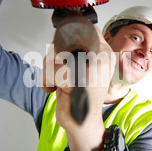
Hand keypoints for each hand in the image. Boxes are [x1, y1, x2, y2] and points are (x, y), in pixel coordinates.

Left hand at [41, 25, 115, 150]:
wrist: (84, 122)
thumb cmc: (81, 96)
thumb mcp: (85, 68)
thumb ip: (77, 49)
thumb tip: (59, 33)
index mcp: (104, 52)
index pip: (84, 28)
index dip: (67, 35)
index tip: (62, 51)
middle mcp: (100, 57)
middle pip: (63, 40)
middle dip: (52, 57)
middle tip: (58, 72)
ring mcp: (90, 67)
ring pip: (53, 56)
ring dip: (49, 72)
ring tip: (59, 83)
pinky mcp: (76, 78)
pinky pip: (50, 72)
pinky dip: (47, 82)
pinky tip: (58, 90)